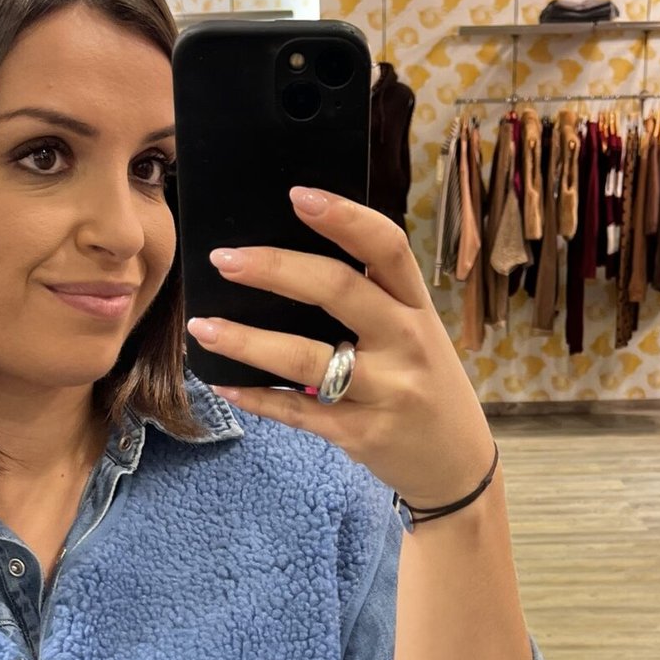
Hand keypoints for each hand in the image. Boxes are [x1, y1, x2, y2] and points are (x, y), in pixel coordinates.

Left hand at [190, 187, 497, 512]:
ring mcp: (385, 391)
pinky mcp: (360, 434)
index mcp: (418, 308)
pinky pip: (297, 411)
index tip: (298, 195)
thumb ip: (374, 301)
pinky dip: (256, 397)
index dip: (344, 217)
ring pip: (305, 358)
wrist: (456, 464)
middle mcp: (405, 343)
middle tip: (224, 259)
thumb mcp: (418, 335)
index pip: (387, 248)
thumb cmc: (426, 385)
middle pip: (338, 290)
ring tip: (203, 325)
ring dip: (246, 340)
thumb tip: (290, 262)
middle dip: (275, 270)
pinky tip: (223, 382)